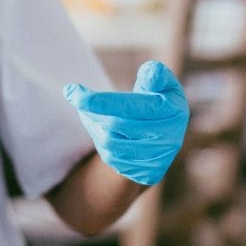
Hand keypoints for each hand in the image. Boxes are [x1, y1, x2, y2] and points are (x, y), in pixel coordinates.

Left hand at [65, 60, 188, 185]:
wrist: (169, 134)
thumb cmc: (160, 99)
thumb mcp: (163, 83)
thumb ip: (155, 75)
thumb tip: (149, 72)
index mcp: (172, 111)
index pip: (130, 107)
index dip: (100, 101)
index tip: (73, 94)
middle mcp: (168, 138)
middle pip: (116, 126)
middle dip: (92, 111)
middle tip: (77, 97)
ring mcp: (158, 158)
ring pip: (110, 143)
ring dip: (93, 125)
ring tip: (89, 111)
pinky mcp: (147, 173)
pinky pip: (112, 158)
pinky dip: (100, 141)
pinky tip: (99, 129)